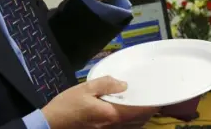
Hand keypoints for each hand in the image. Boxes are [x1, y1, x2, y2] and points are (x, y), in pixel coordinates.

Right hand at [41, 76, 158, 128]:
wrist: (51, 125)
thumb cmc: (68, 105)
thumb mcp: (85, 88)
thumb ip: (106, 84)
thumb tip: (125, 85)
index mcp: (111, 114)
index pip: (138, 111)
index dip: (151, 105)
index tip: (159, 97)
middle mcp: (113, 127)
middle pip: (138, 122)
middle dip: (148, 111)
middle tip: (153, 98)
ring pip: (132, 127)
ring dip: (140, 118)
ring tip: (144, 105)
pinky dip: (131, 123)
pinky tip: (128, 114)